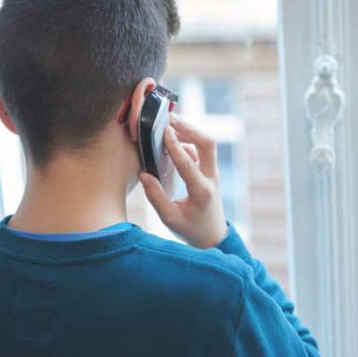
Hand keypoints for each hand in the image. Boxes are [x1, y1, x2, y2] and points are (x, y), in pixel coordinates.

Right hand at [138, 114, 227, 248]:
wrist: (213, 237)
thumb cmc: (191, 230)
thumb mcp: (170, 219)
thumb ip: (156, 197)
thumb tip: (144, 174)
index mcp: (201, 191)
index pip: (188, 163)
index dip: (175, 145)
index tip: (164, 131)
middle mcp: (211, 179)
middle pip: (208, 144)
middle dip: (190, 128)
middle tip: (170, 119)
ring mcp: (212, 174)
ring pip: (205, 145)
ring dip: (189, 133)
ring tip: (167, 127)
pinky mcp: (209, 172)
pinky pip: (200, 151)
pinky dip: (187, 143)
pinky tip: (171, 143)